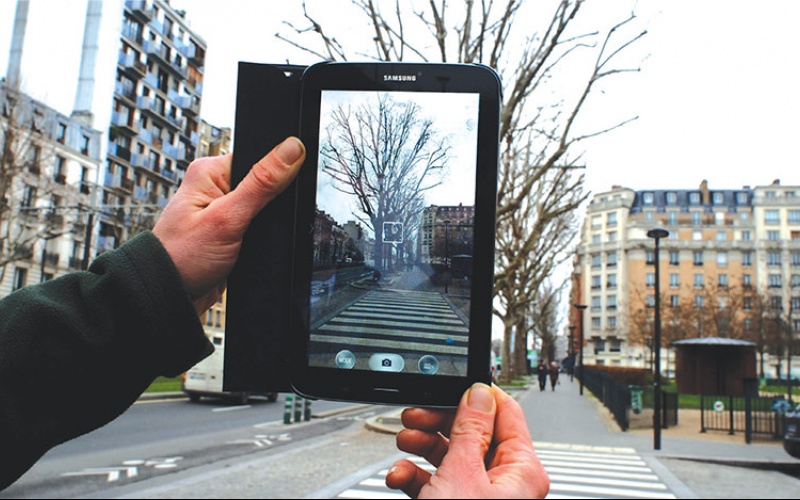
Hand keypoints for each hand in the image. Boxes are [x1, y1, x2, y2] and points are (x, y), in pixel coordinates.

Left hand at [153, 138, 304, 313]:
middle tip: (255, 224)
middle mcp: (214, 186)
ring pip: (263, 207)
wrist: (171, 296)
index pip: (258, 156)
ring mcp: (221, 209)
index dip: (276, 173)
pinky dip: (261, 235)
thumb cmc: (183, 257)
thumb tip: (293, 148)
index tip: (278, 195)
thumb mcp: (228, 217)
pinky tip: (252, 246)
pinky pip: (256, 225)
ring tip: (249, 238)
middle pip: (264, 182)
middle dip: (271, 203)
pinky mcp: (228, 230)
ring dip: (266, 223)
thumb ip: (262, 183)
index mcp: (210, 171)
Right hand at [386, 383, 548, 498]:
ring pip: (450, 456)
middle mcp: (503, 484)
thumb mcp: (464, 475)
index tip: (454, 382)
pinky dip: (415, 476)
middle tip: (417, 414)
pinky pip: (436, 482)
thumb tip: (479, 393)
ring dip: (422, 447)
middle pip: (472, 433)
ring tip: (405, 442)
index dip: (479, 395)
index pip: (507, 414)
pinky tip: (400, 475)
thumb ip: (471, 429)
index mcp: (521, 471)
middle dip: (439, 422)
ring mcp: (477, 499)